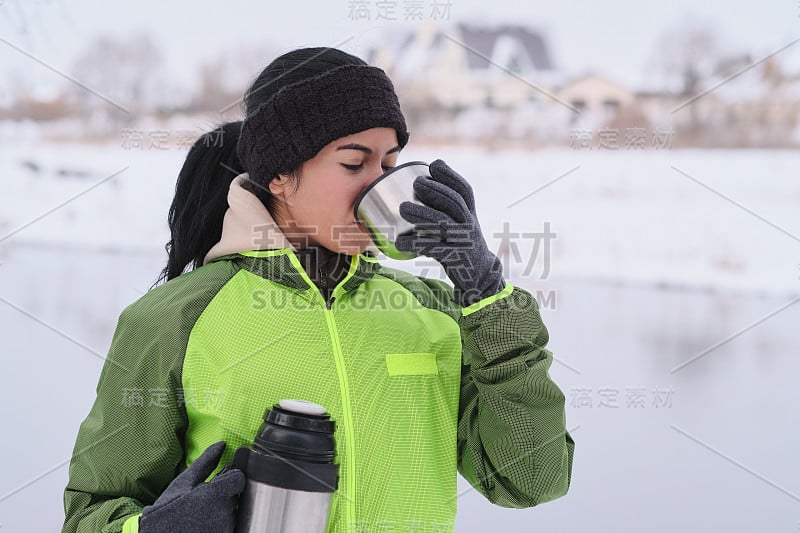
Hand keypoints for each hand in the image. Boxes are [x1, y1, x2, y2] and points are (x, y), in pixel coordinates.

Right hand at [140, 441, 245, 532]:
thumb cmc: (168, 509)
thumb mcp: (185, 481)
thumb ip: (206, 461)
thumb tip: (221, 445)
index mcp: (215, 494)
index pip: (239, 478)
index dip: (230, 478)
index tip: (219, 481)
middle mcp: (224, 512)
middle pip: (236, 494)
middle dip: (224, 494)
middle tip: (204, 499)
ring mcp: (225, 527)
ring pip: (233, 510)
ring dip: (222, 509)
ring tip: (202, 512)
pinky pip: (230, 524)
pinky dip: (221, 522)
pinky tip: (205, 521)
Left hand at [396, 159, 503, 306]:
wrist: (480, 274)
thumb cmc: (462, 243)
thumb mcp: (460, 222)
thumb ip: (446, 206)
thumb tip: (419, 180)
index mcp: (469, 213)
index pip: (464, 190)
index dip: (450, 176)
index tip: (434, 165)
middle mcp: (469, 225)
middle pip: (455, 203)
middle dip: (435, 190)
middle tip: (416, 183)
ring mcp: (463, 242)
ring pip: (445, 224)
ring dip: (423, 214)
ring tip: (403, 207)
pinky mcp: (455, 259)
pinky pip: (435, 249)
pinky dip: (417, 244)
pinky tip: (400, 243)